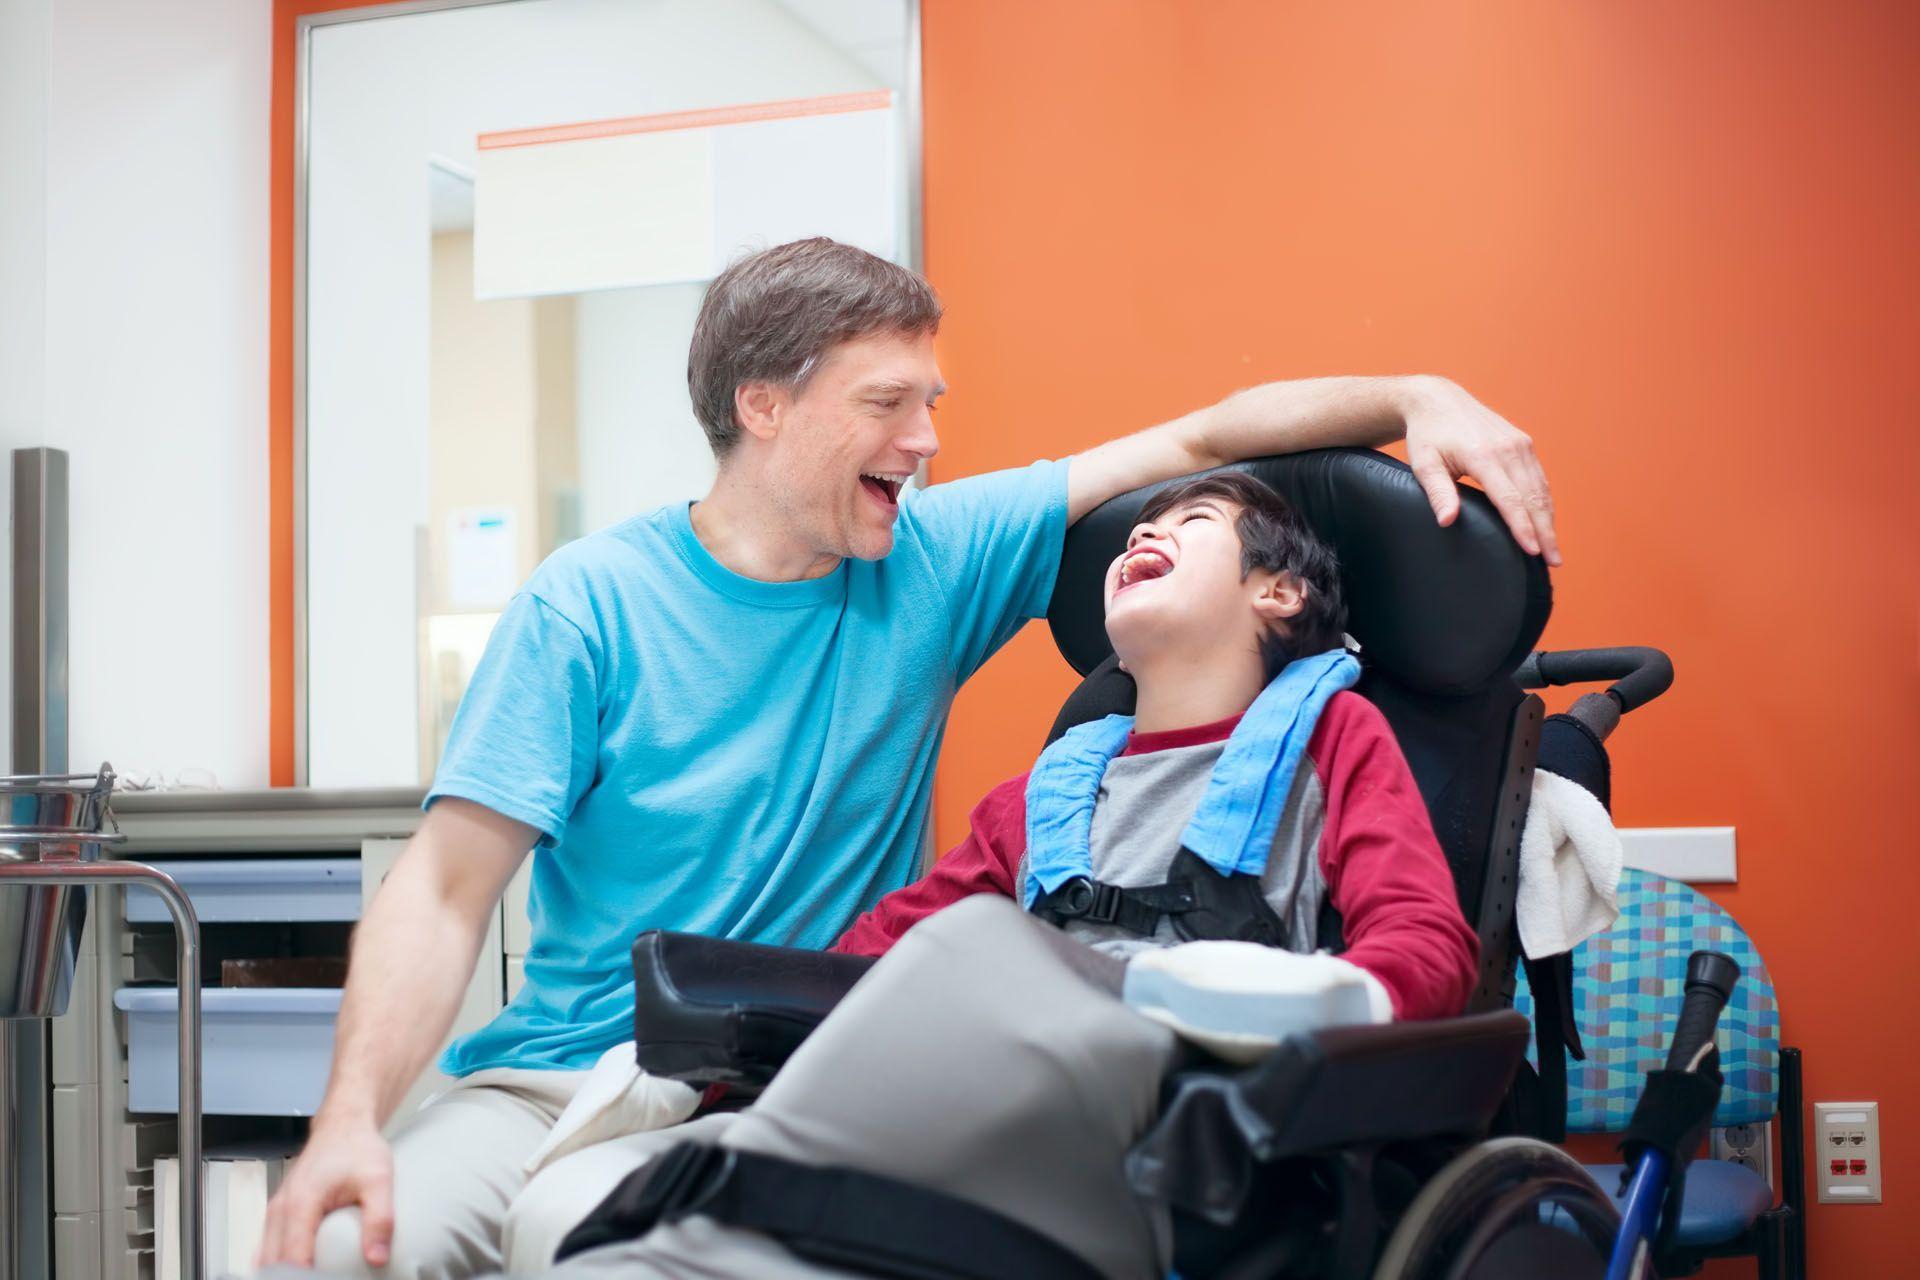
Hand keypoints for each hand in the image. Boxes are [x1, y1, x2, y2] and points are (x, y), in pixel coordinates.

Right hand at [257, 1114, 394, 1268]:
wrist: (343, 1125)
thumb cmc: (357, 1147)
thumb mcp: (379, 1180)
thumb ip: (380, 1219)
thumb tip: (377, 1256)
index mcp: (300, 1204)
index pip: (292, 1259)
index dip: (305, 1278)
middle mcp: (280, 1210)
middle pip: (272, 1263)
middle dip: (291, 1277)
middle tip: (322, 1277)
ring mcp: (275, 1212)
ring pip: (266, 1257)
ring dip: (283, 1271)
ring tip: (314, 1274)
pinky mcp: (279, 1213)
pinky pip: (269, 1247)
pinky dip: (280, 1262)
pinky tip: (303, 1268)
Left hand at [1402, 377, 1560, 565]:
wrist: (1438, 400)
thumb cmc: (1427, 435)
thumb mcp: (1423, 464)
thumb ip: (1437, 492)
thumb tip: (1448, 521)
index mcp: (1484, 454)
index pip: (1509, 498)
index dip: (1522, 527)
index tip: (1533, 551)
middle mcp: (1509, 448)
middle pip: (1533, 497)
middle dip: (1545, 531)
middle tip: (1553, 562)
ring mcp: (1520, 444)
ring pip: (1541, 489)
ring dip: (1549, 520)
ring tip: (1552, 550)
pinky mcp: (1524, 443)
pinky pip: (1539, 478)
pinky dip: (1544, 503)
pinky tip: (1545, 523)